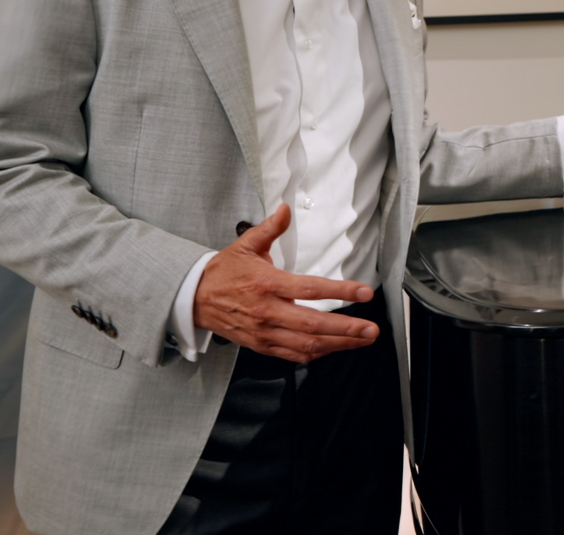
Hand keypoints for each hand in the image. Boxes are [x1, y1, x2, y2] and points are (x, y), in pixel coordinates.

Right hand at [192, 204, 378, 363]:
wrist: (193, 300)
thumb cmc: (223, 272)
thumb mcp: (245, 245)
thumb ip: (270, 228)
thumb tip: (286, 208)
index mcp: (267, 284)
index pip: (310, 289)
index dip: (340, 292)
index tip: (364, 294)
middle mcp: (268, 311)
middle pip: (313, 323)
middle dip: (346, 328)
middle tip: (371, 329)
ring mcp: (265, 332)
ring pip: (307, 343)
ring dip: (338, 344)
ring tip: (362, 340)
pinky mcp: (261, 345)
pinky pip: (293, 354)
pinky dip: (317, 353)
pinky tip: (335, 348)